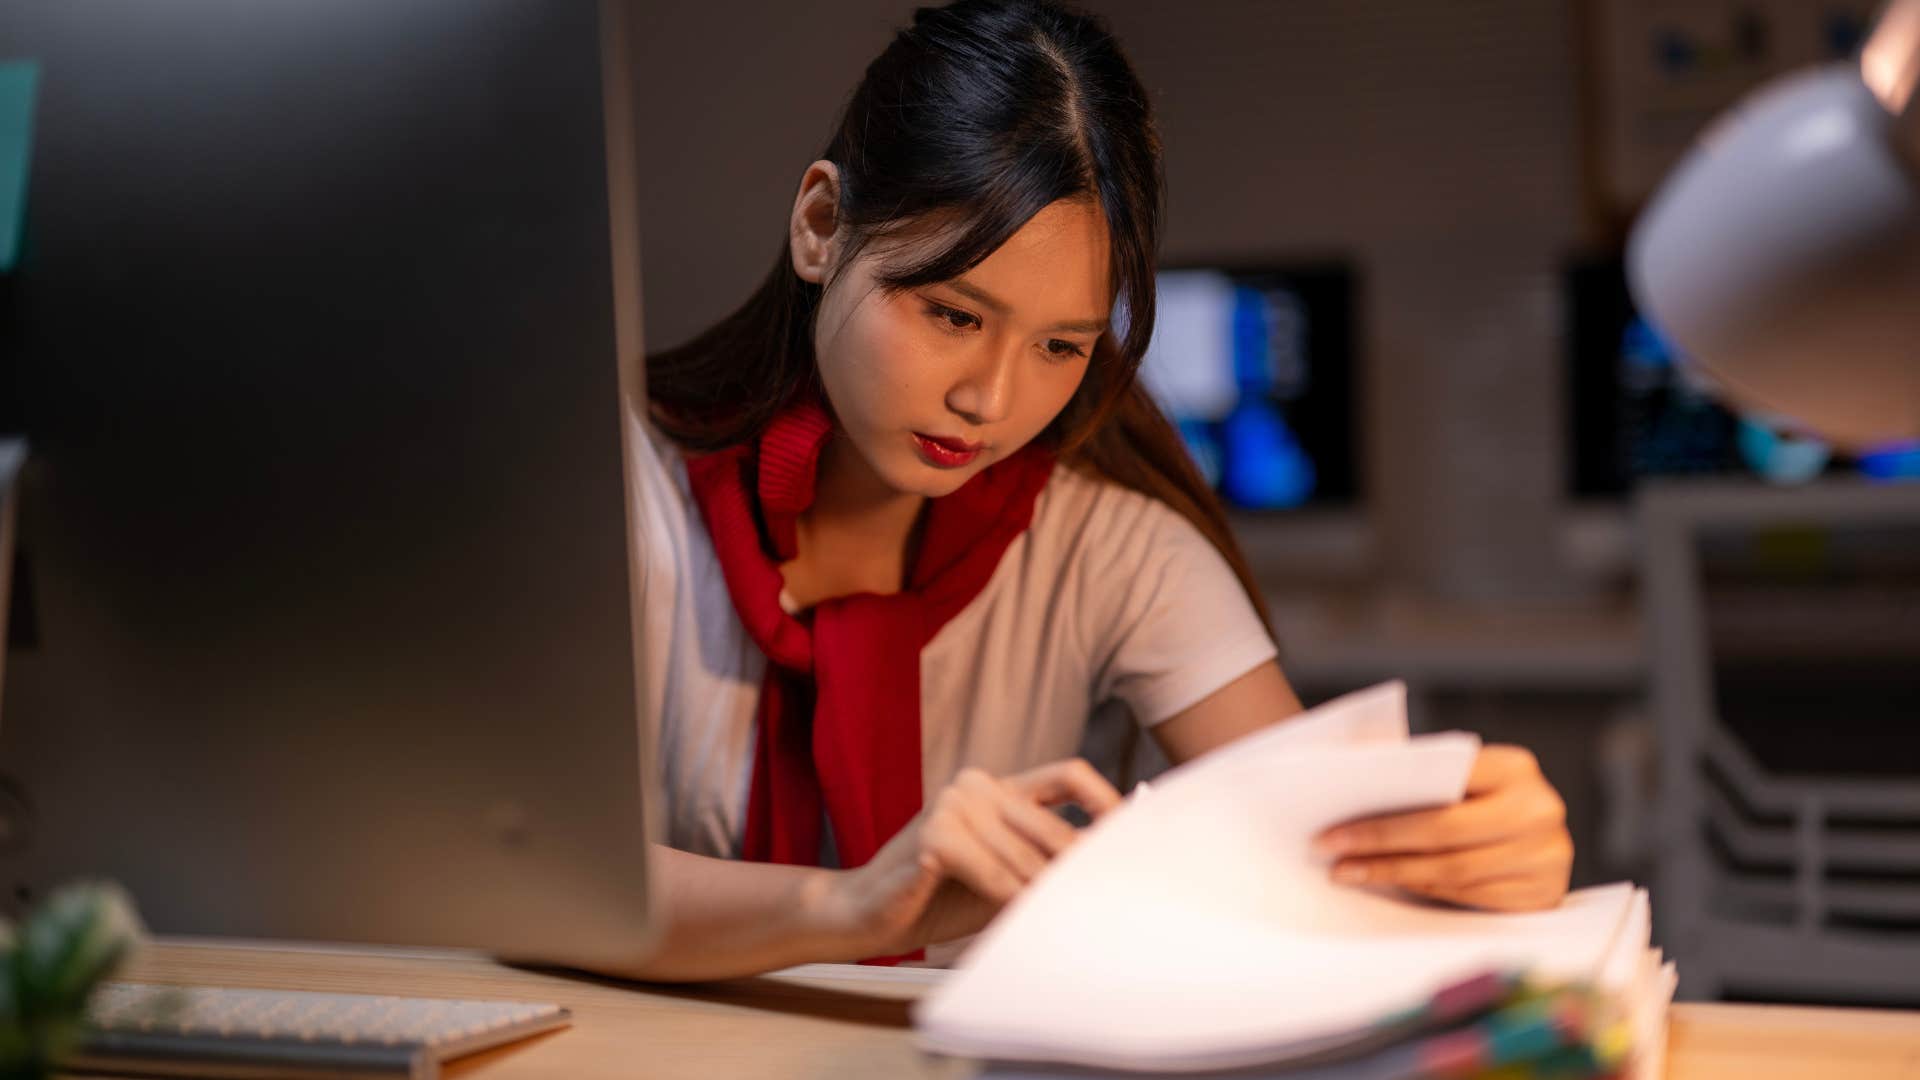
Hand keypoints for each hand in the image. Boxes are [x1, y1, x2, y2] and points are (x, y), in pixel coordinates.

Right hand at [825, 758, 1121, 957]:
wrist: (865, 912)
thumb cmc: (938, 897)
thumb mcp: (1003, 875)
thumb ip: (1044, 863)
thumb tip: (1111, 867)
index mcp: (997, 786)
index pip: (1070, 775)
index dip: (1107, 800)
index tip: (1135, 834)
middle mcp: (978, 784)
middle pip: (1055, 826)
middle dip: (1074, 870)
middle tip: (1101, 899)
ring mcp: (954, 802)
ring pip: (1026, 857)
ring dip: (1039, 895)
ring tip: (1052, 918)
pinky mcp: (935, 832)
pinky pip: (992, 872)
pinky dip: (1005, 897)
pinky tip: (1010, 913)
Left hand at [1314, 744, 1572, 911]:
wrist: (1539, 824)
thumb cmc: (1479, 793)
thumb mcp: (1458, 772)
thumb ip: (1418, 772)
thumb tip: (1344, 779)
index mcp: (1515, 768)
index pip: (1440, 791)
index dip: (1383, 817)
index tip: (1331, 831)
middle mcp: (1540, 810)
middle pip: (1444, 834)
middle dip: (1380, 847)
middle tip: (1332, 858)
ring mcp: (1548, 856)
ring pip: (1454, 871)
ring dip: (1395, 875)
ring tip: (1350, 873)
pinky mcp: (1545, 893)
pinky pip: (1471, 897)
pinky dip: (1426, 890)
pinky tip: (1393, 884)